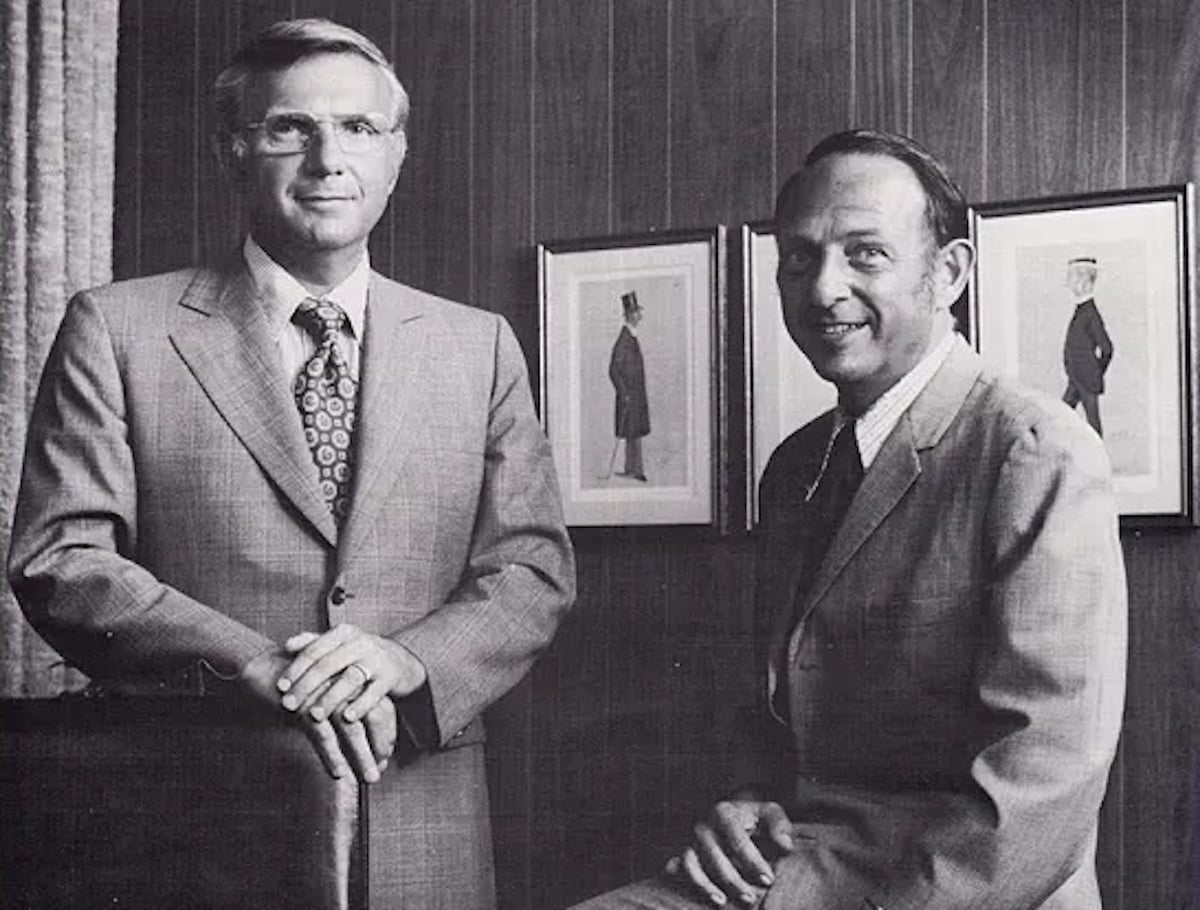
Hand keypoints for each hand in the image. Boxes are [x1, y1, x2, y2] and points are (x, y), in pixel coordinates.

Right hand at [239, 648, 396, 783]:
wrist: (258, 664)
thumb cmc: (294, 683)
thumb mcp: (322, 694)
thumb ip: (341, 712)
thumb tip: (358, 743)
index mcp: (351, 678)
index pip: (381, 707)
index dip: (386, 733)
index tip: (385, 755)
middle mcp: (342, 684)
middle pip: (373, 717)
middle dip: (380, 745)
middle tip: (381, 771)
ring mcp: (324, 695)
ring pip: (351, 729)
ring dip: (362, 756)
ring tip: (369, 777)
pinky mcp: (303, 706)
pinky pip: (322, 734)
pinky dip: (332, 755)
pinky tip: (339, 772)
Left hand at [276, 623, 425, 725]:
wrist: (400, 660)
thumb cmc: (360, 654)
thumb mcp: (339, 643)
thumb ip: (313, 643)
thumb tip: (286, 646)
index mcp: (343, 633)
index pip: (314, 650)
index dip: (295, 669)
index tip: (280, 687)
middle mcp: (360, 643)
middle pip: (328, 664)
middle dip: (306, 686)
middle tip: (289, 705)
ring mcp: (377, 660)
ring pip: (350, 679)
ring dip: (330, 698)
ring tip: (314, 715)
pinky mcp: (390, 677)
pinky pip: (374, 693)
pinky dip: (360, 705)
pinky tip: (347, 718)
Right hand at [664, 796, 795, 906]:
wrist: (728, 811)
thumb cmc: (752, 816)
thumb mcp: (769, 813)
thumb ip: (780, 826)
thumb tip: (786, 846)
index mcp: (724, 812)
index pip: (738, 841)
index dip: (753, 862)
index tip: (769, 880)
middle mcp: (703, 825)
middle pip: (716, 856)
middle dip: (734, 880)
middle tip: (752, 899)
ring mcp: (691, 838)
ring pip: (696, 865)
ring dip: (710, 887)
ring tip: (726, 903)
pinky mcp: (685, 851)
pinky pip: (685, 870)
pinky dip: (696, 884)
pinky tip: (714, 898)